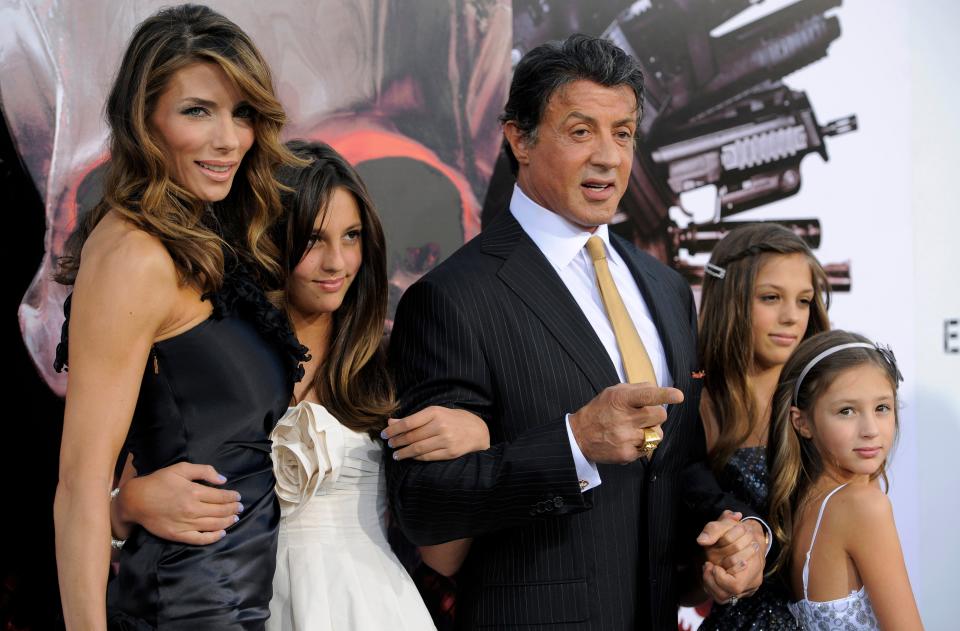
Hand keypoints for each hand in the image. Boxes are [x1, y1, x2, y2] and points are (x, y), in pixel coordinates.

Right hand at [116, 462, 241, 544]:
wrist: (136, 500)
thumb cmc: (159, 481)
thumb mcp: (181, 468)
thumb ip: (204, 471)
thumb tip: (223, 480)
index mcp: (194, 491)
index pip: (221, 496)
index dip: (232, 497)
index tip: (238, 496)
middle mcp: (192, 509)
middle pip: (220, 511)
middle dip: (233, 509)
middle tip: (240, 507)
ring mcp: (186, 524)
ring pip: (214, 525)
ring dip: (228, 522)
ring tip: (235, 518)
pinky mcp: (178, 535)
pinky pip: (200, 539)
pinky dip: (213, 537)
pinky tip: (222, 533)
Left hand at [383, 406, 489, 460]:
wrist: (477, 430)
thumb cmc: (452, 419)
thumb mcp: (434, 413)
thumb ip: (413, 418)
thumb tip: (390, 422)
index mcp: (435, 412)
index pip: (408, 422)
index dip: (393, 430)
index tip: (384, 434)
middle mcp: (440, 426)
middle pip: (411, 436)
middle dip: (397, 442)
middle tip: (389, 444)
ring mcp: (446, 440)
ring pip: (418, 448)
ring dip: (403, 452)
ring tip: (396, 454)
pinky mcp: (450, 453)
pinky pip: (427, 456)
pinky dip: (415, 457)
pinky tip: (409, 456)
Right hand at [568, 383, 682, 463]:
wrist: (579, 436)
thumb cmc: (600, 411)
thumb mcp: (613, 392)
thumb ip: (637, 389)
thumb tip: (659, 390)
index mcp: (620, 399)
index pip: (647, 395)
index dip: (664, 395)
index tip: (678, 396)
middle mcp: (624, 418)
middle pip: (660, 415)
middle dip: (657, 415)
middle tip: (644, 416)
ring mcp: (626, 438)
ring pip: (657, 434)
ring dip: (651, 431)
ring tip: (636, 429)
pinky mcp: (627, 454)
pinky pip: (649, 448)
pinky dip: (643, 444)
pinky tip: (629, 440)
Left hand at [697, 511, 764, 600]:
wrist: (749, 536)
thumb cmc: (736, 530)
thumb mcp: (725, 525)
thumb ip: (713, 530)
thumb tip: (701, 541)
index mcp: (754, 566)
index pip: (735, 585)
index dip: (719, 578)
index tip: (711, 564)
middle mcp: (753, 580)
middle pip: (727, 594)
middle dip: (712, 580)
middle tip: (707, 565)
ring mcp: (748, 586)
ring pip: (724, 598)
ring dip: (710, 584)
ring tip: (707, 569)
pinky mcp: (741, 589)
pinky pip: (723, 596)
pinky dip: (712, 586)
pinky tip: (710, 573)